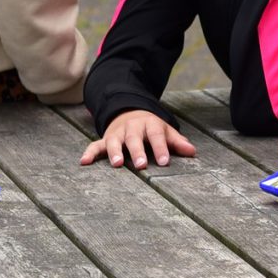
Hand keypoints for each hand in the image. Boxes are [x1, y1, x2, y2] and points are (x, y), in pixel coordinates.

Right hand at [81, 109, 196, 168]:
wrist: (129, 111)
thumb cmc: (150, 128)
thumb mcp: (164, 131)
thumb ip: (177, 142)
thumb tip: (192, 152)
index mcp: (149, 124)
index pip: (156, 136)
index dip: (160, 148)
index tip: (164, 162)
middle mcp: (132, 128)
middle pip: (134, 139)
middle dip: (137, 151)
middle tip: (141, 165)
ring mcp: (117, 133)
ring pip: (114, 141)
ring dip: (115, 152)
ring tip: (117, 164)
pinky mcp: (105, 139)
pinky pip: (96, 145)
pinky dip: (90, 152)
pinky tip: (84, 162)